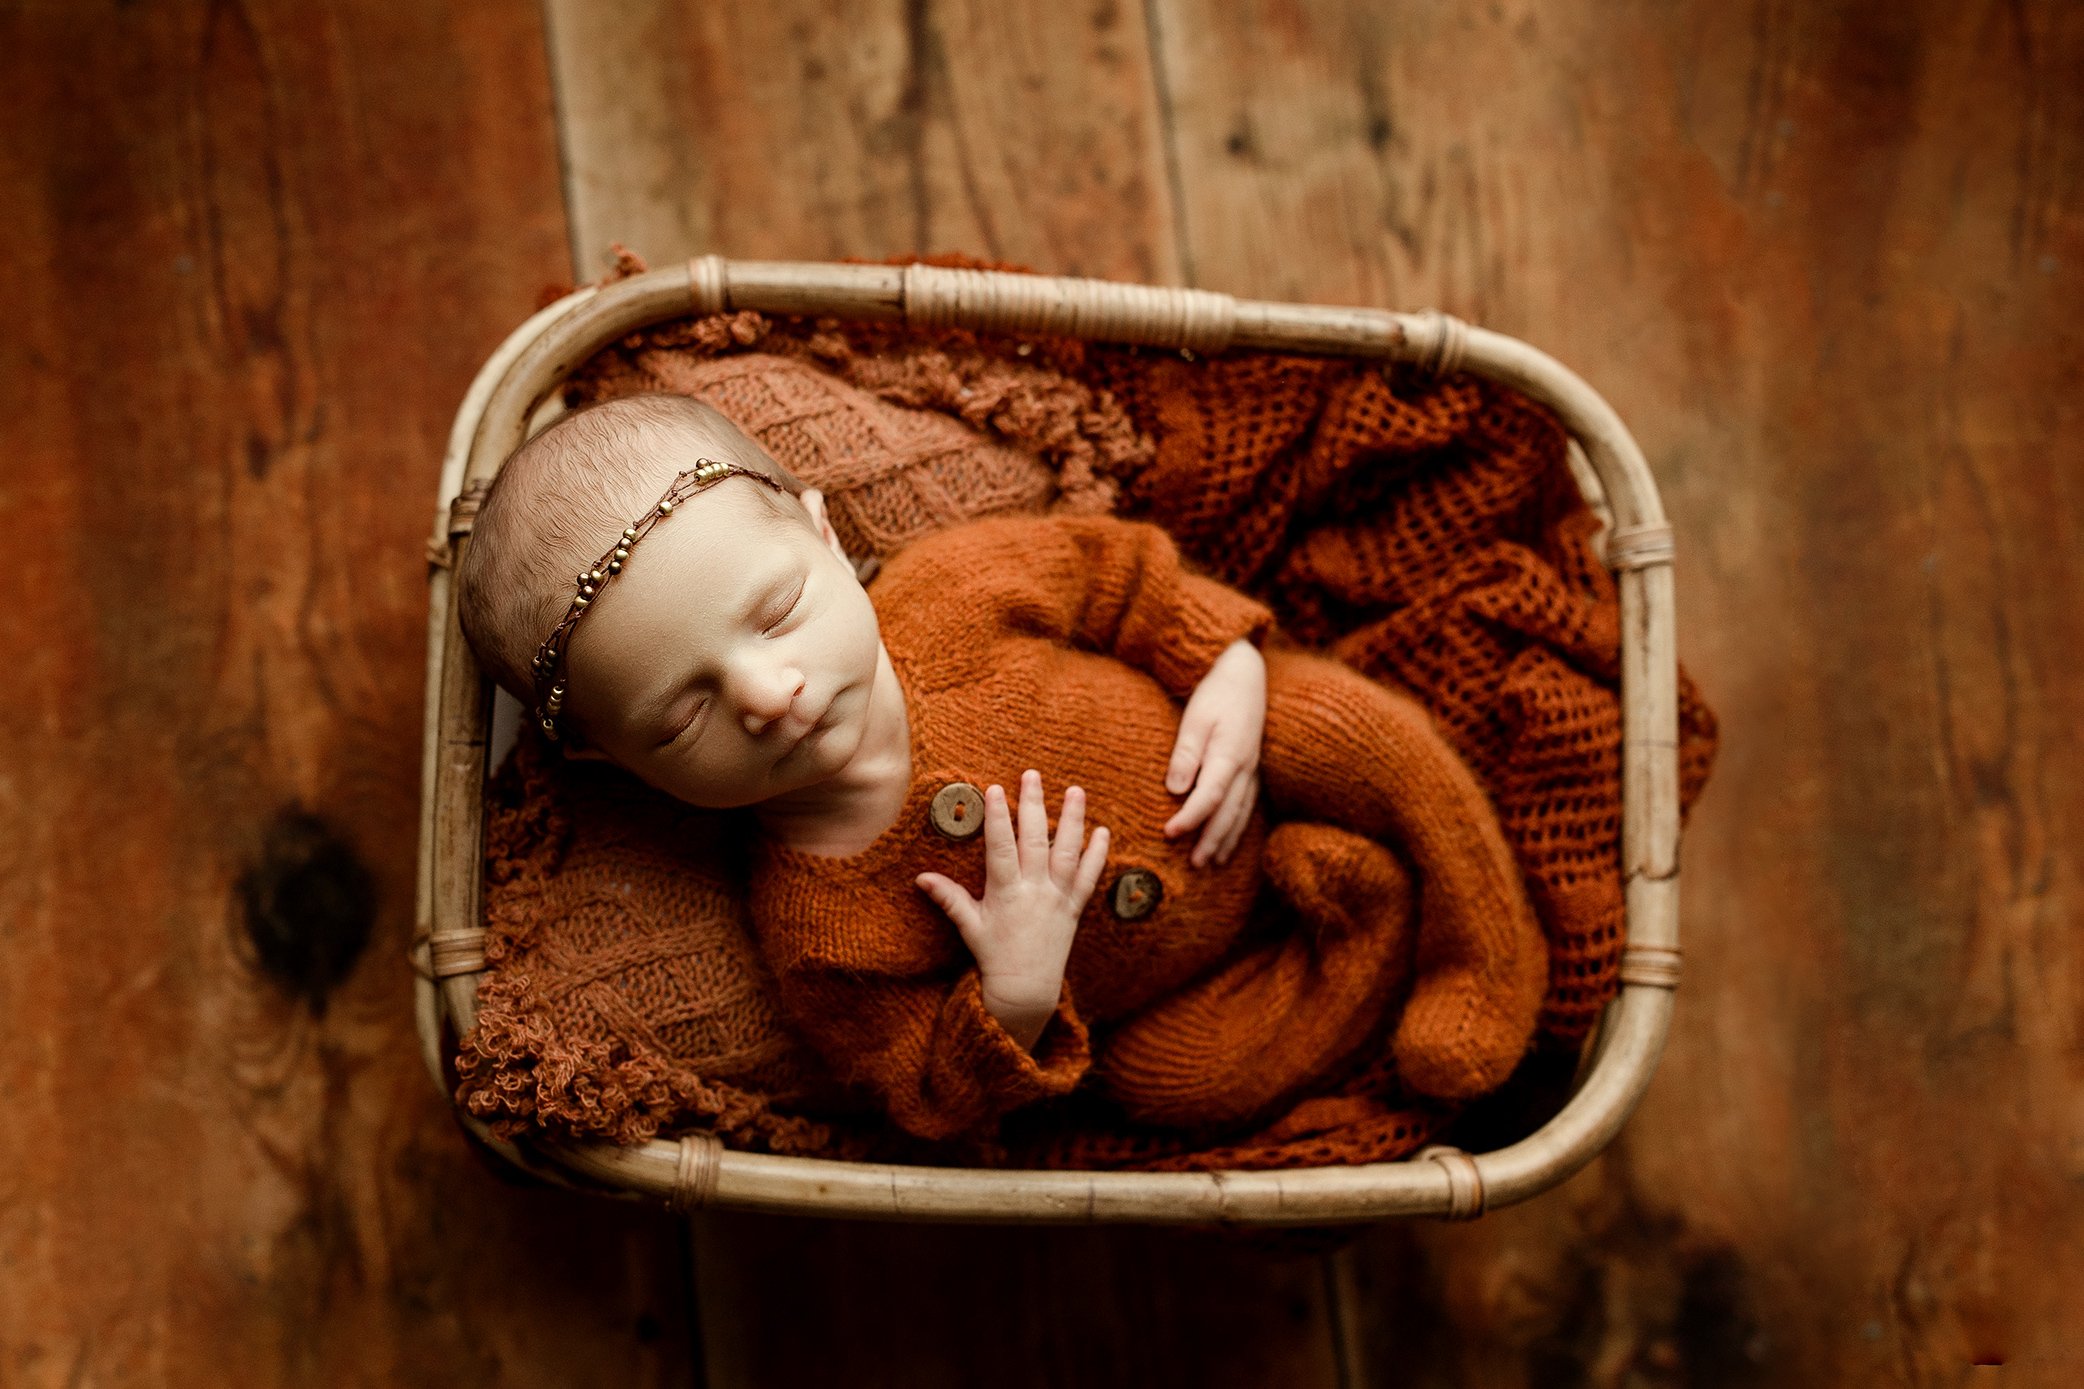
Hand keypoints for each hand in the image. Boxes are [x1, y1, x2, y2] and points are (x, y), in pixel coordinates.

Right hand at [916, 770, 1109, 1049]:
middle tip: (1032, 775)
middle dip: (1034, 805)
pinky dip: (1097, 854)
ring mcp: (1058, 898)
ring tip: (1076, 790)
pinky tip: (1102, 830)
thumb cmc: (994, 956)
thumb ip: (949, 898)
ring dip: (1073, 820)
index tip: (996, 789)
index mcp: (1006, 893)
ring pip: (1068, 853)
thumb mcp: (969, 926)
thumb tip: (920, 877)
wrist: (1027, 989)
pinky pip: (1089, 877)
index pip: (1001, 847)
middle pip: (1036, 840)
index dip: (999, 818)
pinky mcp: (1075, 908)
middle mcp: (1035, 891)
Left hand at [1163, 639, 1264, 866]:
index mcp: (1228, 755)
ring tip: (1211, 863)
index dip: (1190, 818)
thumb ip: (1186, 753)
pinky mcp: (1253, 768)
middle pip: (1228, 813)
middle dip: (1211, 841)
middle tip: (1194, 865)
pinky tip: (1229, 840)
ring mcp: (1252, 769)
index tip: (1169, 833)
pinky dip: (1238, 827)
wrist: (1246, 673)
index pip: (1209, 796)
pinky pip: (1249, 805)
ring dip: (1226, 840)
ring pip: (1241, 813)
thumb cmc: (1216, 693)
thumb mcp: (1195, 718)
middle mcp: (1245, 768)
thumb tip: (1175, 789)